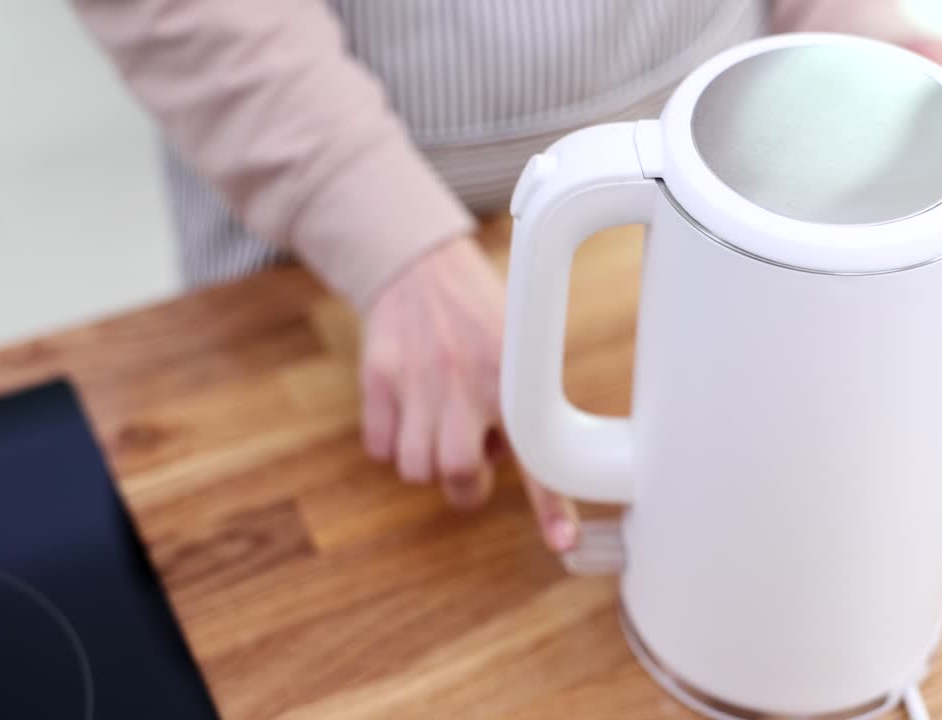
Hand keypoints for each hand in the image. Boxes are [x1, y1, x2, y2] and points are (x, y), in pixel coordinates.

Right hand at [359, 235, 578, 551]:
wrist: (420, 267)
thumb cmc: (480, 320)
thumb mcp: (520, 351)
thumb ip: (523, 409)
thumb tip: (535, 470)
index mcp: (513, 379)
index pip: (538, 454)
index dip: (550, 507)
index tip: (563, 545)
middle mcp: (467, 382)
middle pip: (461, 475)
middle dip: (467, 487)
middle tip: (473, 463)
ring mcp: (419, 381)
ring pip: (416, 469)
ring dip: (429, 463)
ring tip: (440, 428)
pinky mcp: (378, 378)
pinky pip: (380, 449)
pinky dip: (392, 443)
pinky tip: (408, 411)